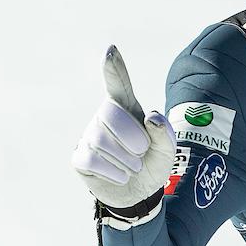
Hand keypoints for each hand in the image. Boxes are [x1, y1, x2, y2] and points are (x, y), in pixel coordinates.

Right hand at [72, 46, 175, 214]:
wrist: (140, 195)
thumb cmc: (152, 164)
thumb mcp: (167, 151)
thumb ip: (165, 134)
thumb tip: (152, 119)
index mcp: (127, 108)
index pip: (118, 84)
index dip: (113, 68)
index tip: (110, 50)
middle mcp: (104, 116)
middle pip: (111, 115)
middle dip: (133, 139)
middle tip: (141, 154)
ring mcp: (88, 135)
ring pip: (102, 141)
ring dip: (126, 160)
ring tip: (131, 167)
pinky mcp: (79, 157)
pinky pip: (92, 160)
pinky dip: (113, 172)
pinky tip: (119, 175)